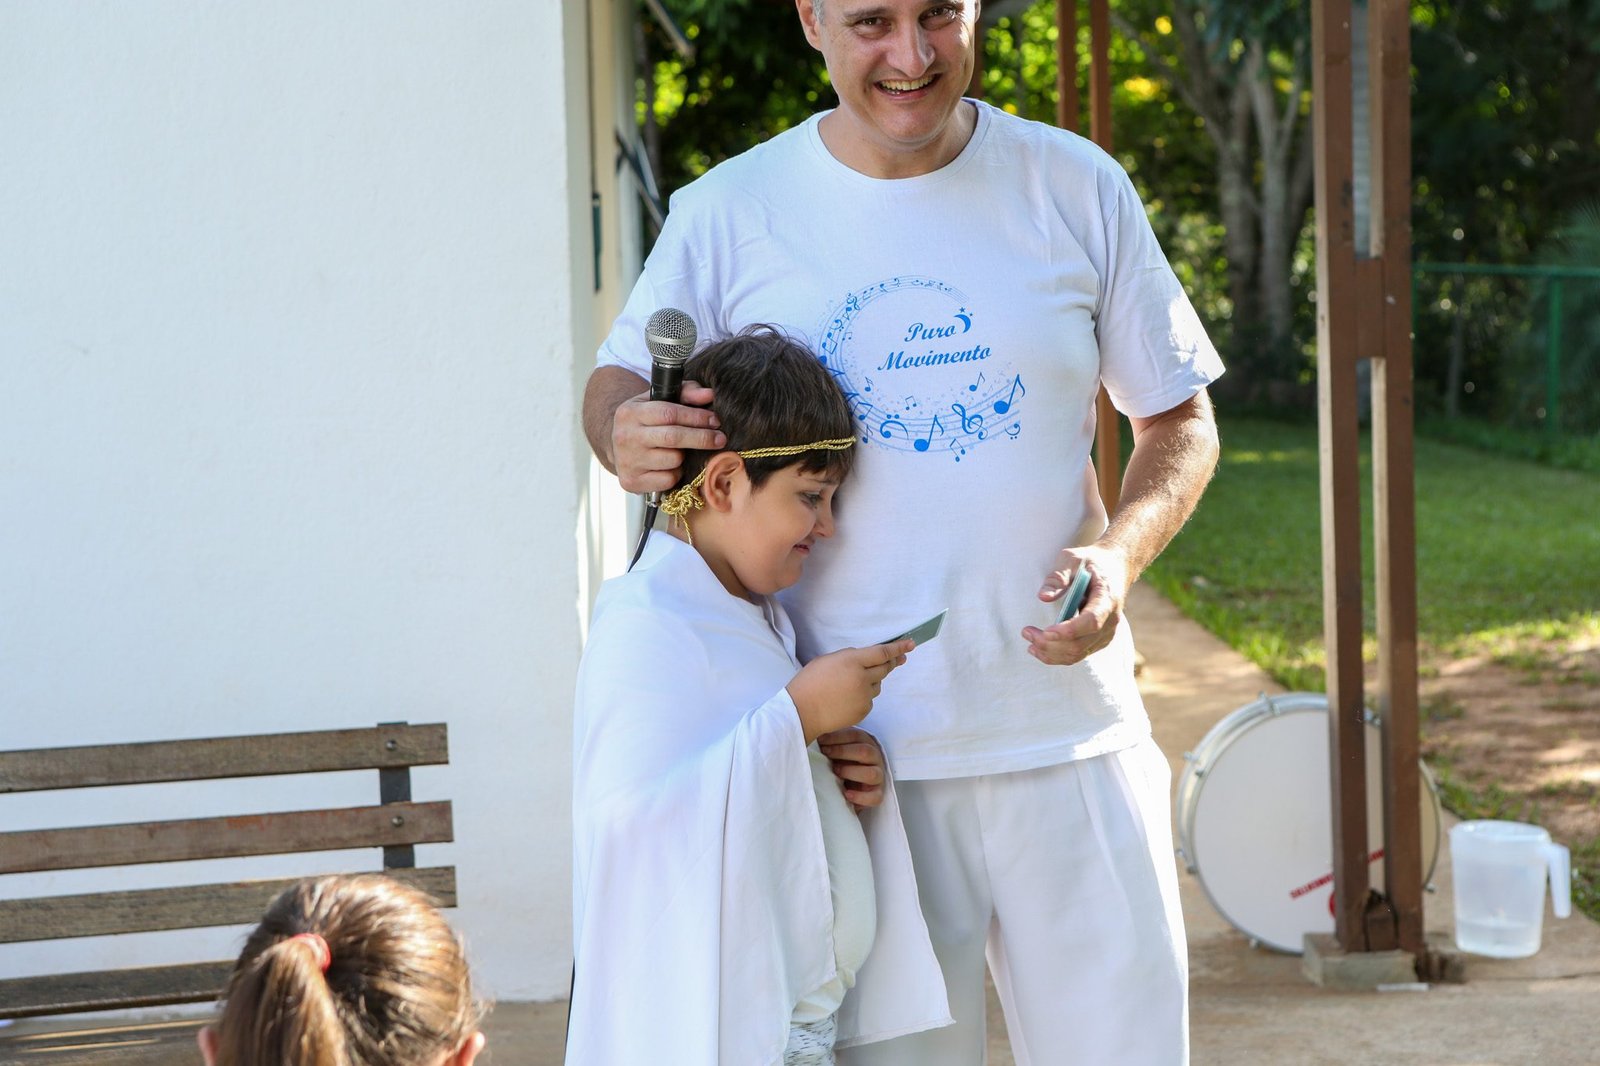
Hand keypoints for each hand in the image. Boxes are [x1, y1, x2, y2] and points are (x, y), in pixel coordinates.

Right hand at [611, 382, 723, 493]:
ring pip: (673, 460)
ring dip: (685, 457)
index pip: (669, 413)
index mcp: (630, 412)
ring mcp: (627, 461)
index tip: (715, 420)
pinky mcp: (631, 481)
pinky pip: (667, 480)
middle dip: (701, 438)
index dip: (696, 417)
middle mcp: (625, 437)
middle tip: (720, 438)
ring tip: (682, 451)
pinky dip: (676, 473)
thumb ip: (686, 392)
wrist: (619, 448)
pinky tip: (670, 466)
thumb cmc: (647, 421)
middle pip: (673, 438)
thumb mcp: (659, 400)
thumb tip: (709, 395)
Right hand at [787, 640, 913, 742]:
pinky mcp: (864, 710)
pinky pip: (869, 699)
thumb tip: (867, 659)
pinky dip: (863, 696)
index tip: (910, 644)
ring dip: (872, 680)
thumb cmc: (809, 683)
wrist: (802, 712)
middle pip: (885, 668)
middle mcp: (862, 678)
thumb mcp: (827, 660)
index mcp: (852, 661)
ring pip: (877, 684)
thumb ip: (850, 658)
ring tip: (850, 684)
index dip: (898, 648)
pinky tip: (846, 698)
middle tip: (899, 659)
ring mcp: (864, 696)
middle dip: (892, 662)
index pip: (882, 652)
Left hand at [817, 727, 886, 812]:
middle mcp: (875, 758)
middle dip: (843, 752)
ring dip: (851, 772)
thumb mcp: (837, 749)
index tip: (820, 740)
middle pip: (865, 751)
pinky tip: (847, 794)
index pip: (856, 735)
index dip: (837, 737)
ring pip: (872, 774)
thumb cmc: (840, 762)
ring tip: (836, 772)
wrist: (851, 785)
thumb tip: (812, 734)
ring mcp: (878, 777)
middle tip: (826, 753)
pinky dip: (860, 797)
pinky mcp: (877, 794)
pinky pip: (874, 797)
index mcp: (866, 743)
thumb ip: (830, 742)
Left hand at [1020, 544, 1130, 665]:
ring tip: (1029, 641)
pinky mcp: (1098, 640)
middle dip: (1050, 643)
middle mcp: (1110, 620)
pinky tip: (1039, 648)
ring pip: (1077, 654)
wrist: (1113, 568)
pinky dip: (1057, 655)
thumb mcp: (1072, 558)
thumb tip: (1043, 597)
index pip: (1091, 621)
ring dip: (1050, 653)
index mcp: (1107, 598)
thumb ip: (1058, 576)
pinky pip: (1078, 654)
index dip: (1069, 630)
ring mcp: (1106, 633)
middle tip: (1026, 632)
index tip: (1046, 632)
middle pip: (1080, 643)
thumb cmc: (1090, 561)